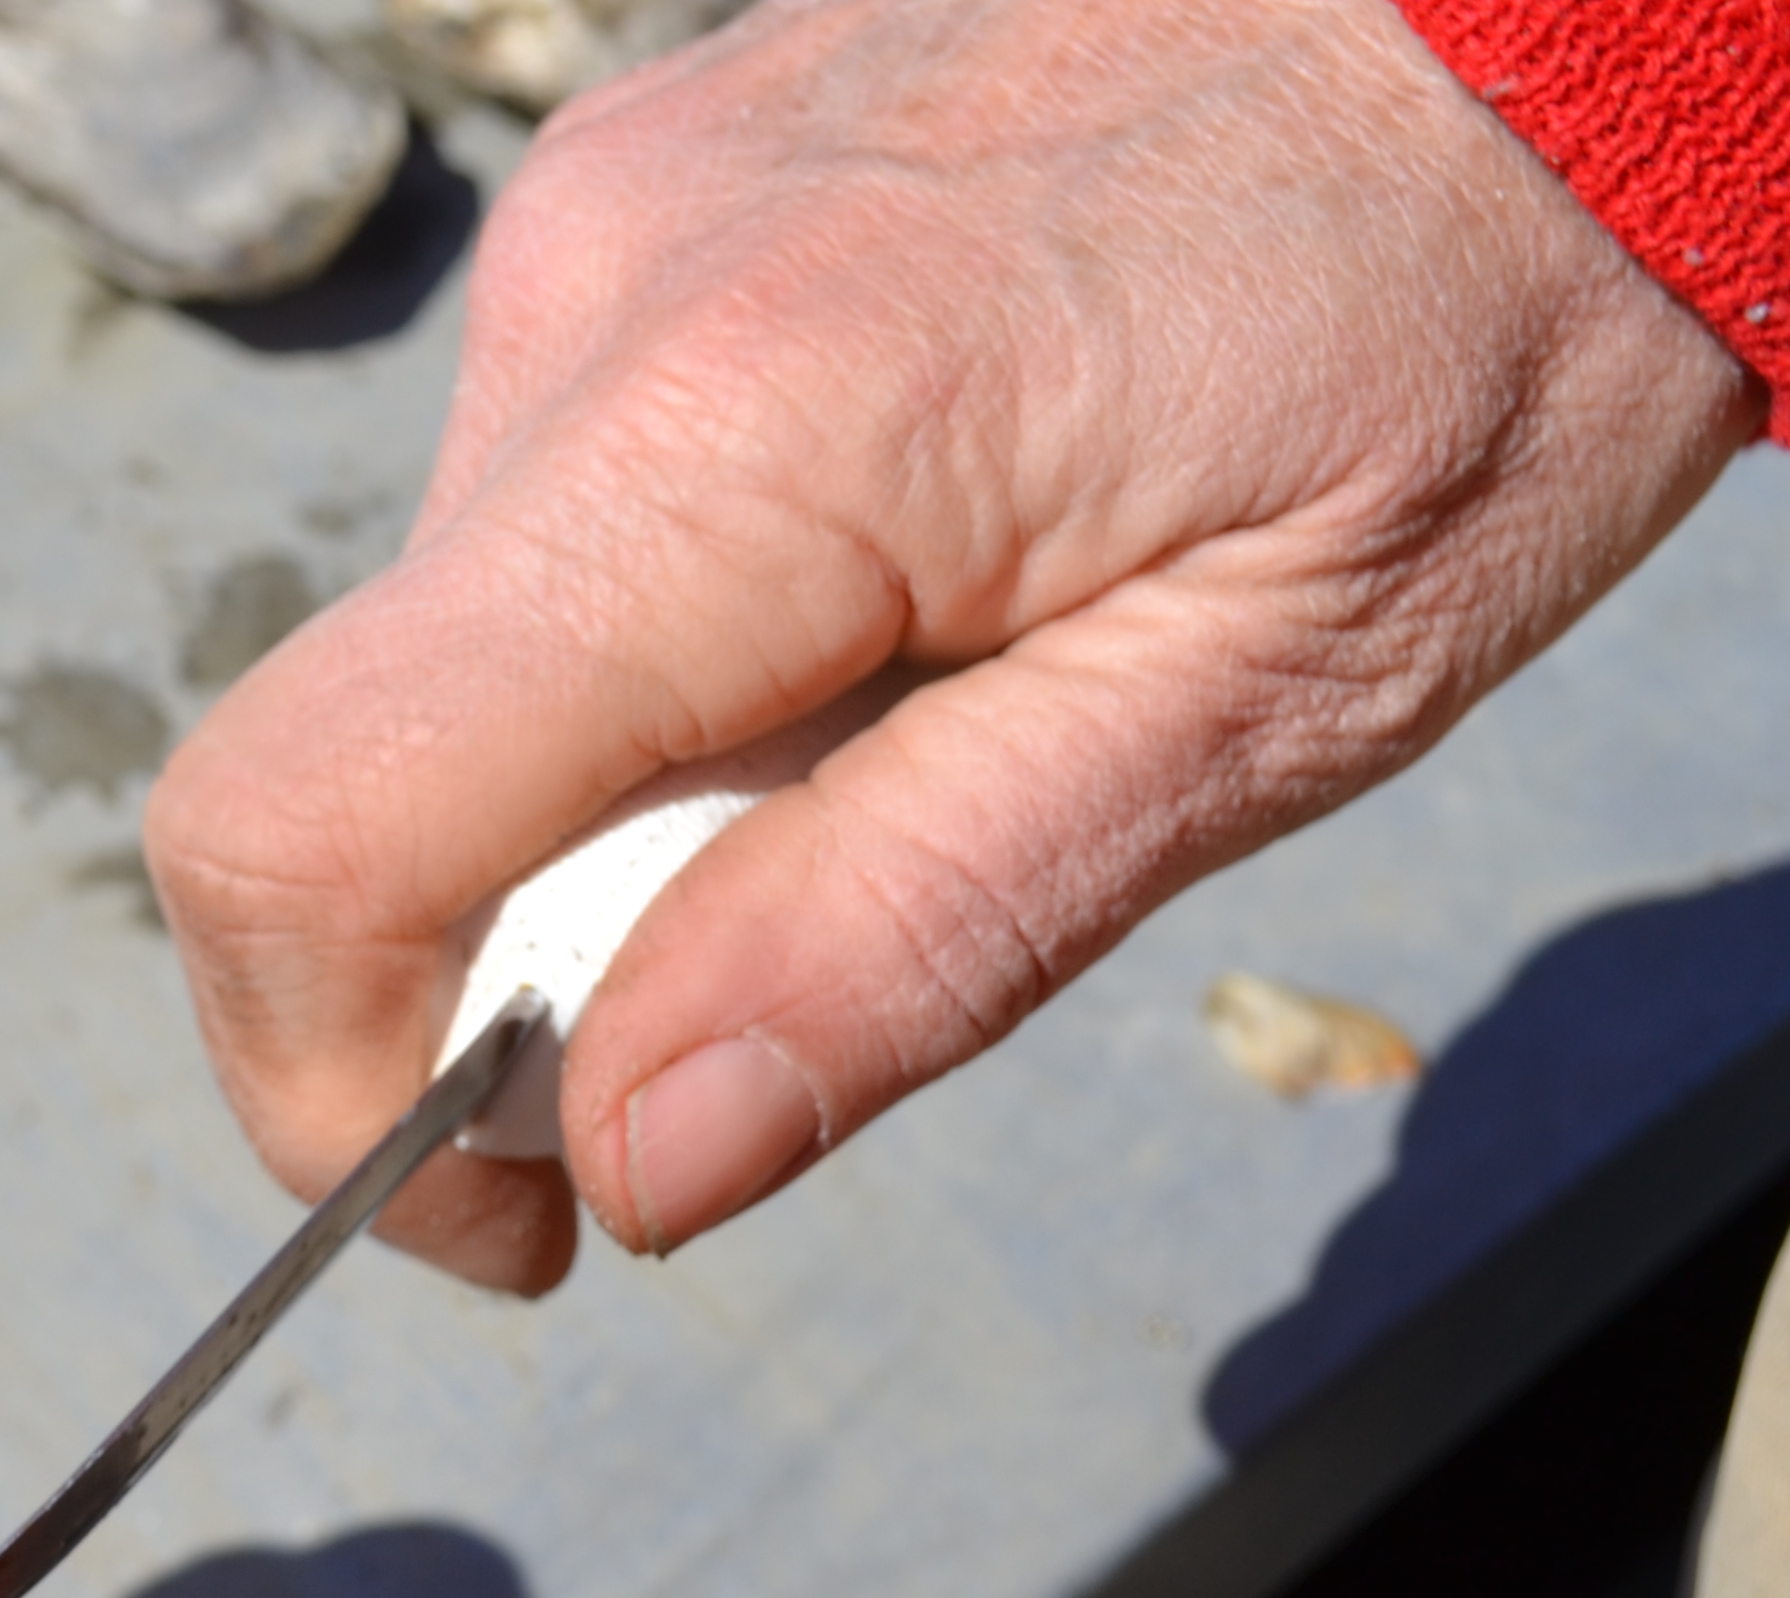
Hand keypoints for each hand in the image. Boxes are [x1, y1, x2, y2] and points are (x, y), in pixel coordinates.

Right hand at [146, 0, 1762, 1291]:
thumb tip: (632, 1150)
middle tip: (789, 983)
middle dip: (516, 959)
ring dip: (608, 795)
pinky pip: (539, 526)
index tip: (514, 1207)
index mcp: (745, 440)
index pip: (312, 821)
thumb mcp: (1275, 702)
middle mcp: (601, 296)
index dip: (330, 1081)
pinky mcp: (623, 197)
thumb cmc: (1477, 311)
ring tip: (904, 724)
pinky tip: (882, 587)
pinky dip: (653, 649)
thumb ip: (917, 932)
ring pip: (453, 661)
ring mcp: (594, 223)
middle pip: (365, 769)